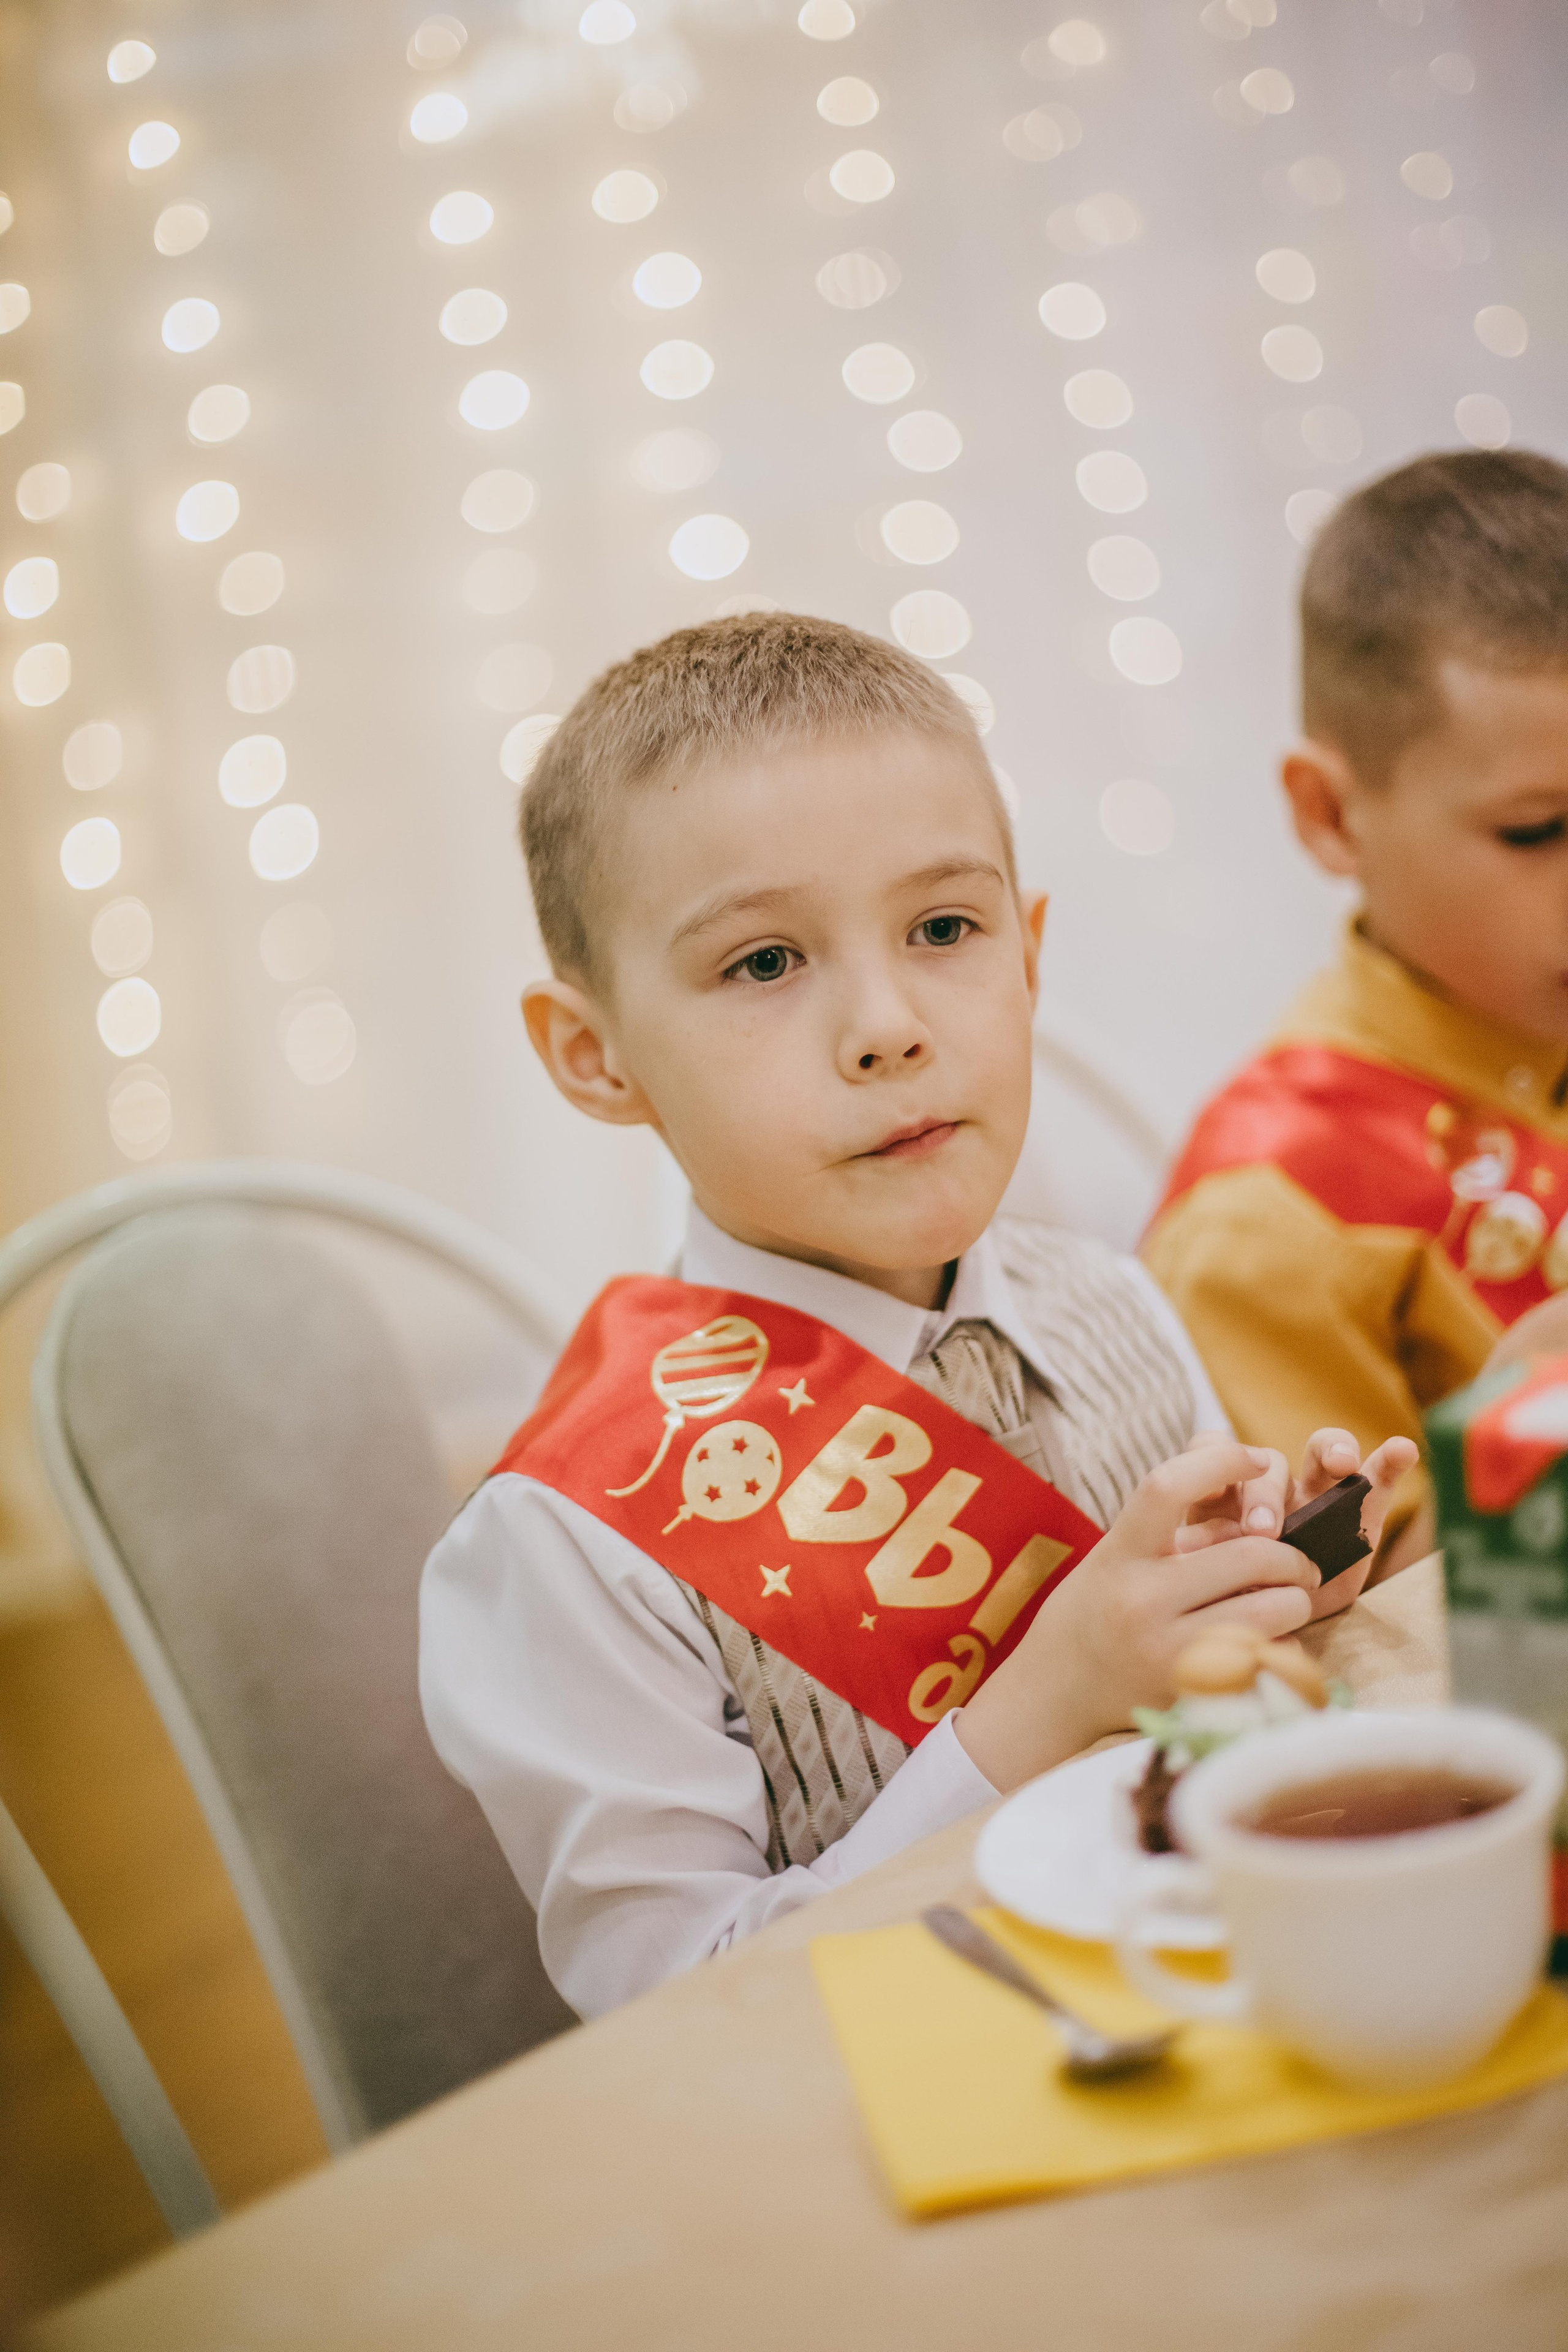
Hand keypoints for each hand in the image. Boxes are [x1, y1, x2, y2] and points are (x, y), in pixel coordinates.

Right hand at [953, 1436, 1323, 1793]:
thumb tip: (1247, 1493)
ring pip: (1276, 1607)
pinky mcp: (1199, 1692)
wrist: (1054, 1693)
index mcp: (1118, 1555)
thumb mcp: (1113, 1556)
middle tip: (1295, 1561)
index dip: (1223, 1461)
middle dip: (1290, 1553)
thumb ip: (1168, 1528)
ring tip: (1286, 1600)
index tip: (1256, 1460)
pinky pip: (1272, 1657)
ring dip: (1295, 1598)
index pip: (1168, 1487)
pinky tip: (1264, 1643)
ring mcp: (1171, 1651)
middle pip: (1252, 1551)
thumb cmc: (1092, 1612)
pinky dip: (1283, 1645)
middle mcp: (1142, 1601)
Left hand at [1179, 1427, 1419, 1621]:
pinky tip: (1402, 1450)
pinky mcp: (1361, 1511)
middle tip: (1262, 1532)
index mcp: (1224, 1498)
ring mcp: (1317, 1497)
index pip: (1214, 1451)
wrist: (1272, 1626)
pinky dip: (1389, 1462)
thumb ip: (1202, 1568)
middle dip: (1264, 1493)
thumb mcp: (1205, 1589)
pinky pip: (1376, 1480)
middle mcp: (1270, 1490)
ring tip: (1342, 1466)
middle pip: (1267, 1464)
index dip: (1216, 1459)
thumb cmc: (1225, 1604)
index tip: (1211, 1488)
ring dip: (1332, 1452)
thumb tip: (1186, 1559)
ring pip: (1322, 1455)